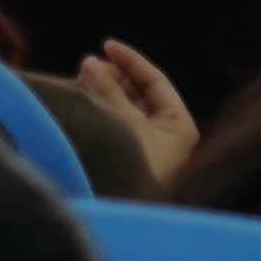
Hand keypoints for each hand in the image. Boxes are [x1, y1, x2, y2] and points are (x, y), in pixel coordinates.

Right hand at [74, 37, 198, 171]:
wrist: (122, 215)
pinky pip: (114, 128)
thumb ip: (107, 89)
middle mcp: (167, 138)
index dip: (130, 61)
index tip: (106, 45)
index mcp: (180, 127)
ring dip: (103, 94)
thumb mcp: (121, 121)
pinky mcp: (128, 162)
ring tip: (80, 80)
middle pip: (139, 95)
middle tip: (87, 65)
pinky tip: (81, 101)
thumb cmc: (132, 166)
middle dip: (113, 78)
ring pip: (124, 111)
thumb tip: (90, 62)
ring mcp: (147, 151)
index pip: (156, 82)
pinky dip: (100, 113)